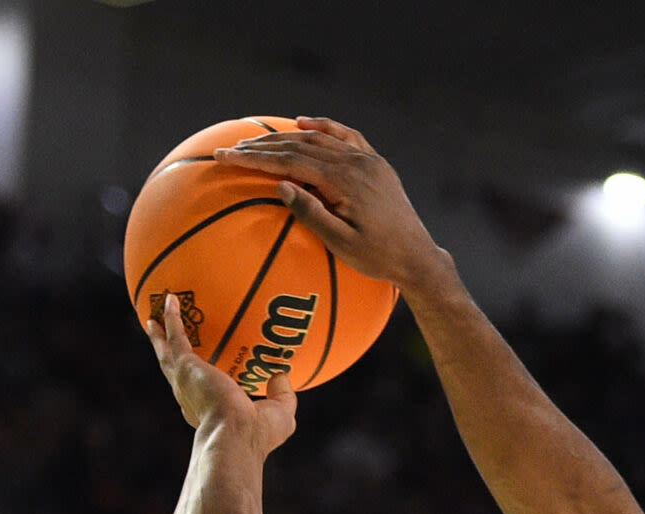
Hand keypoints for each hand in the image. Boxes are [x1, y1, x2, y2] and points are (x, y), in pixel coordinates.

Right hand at [145, 294, 295, 447]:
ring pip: (167, 353)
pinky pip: (175, 337)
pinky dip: (172, 318)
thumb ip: (281, 395)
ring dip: (160, 334)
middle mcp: (191, 398)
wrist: (236, 434)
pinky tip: (171, 300)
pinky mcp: (185, 366)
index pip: (199, 396)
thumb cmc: (256, 434)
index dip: (198, 384)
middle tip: (162, 337)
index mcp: (209, 412)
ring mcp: (184, 382)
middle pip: (175, 372)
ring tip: (154, 317)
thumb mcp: (279, 414)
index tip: (199, 373)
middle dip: (168, 355)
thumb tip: (280, 375)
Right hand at [213, 119, 456, 295]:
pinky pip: (346, 136)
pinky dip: (323, 128)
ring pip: (320, 138)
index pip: (290, 161)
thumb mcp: (342, 245)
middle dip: (262, 146)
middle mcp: (357, 162)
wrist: (419, 258)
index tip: (225, 157)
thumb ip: (312, 214)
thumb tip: (280, 184)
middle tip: (231, 149)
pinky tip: (304, 123)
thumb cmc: (380, 259)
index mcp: (345, 181)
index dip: (254, 159)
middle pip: (300, 144)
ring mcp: (369, 160)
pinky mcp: (377, 164)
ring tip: (257, 140)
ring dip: (286, 136)